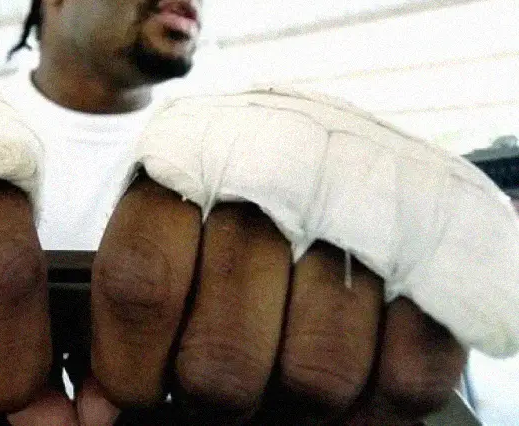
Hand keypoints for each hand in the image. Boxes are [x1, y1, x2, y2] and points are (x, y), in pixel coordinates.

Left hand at [85, 175, 467, 423]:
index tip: (136, 390)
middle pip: (223, 362)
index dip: (130, 364)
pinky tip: (350, 371)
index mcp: (191, 165)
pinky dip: (371, 405)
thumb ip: (131, 304)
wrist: (332, 138)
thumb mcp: (162, 213)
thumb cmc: (229, 191)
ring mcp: (367, 222)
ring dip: (293, 400)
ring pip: (313, 381)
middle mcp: (279, 185)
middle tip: (219, 382)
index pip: (142, 284)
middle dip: (214, 395)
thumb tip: (100, 406)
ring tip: (283, 370)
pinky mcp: (437, 264)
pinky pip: (404, 382)